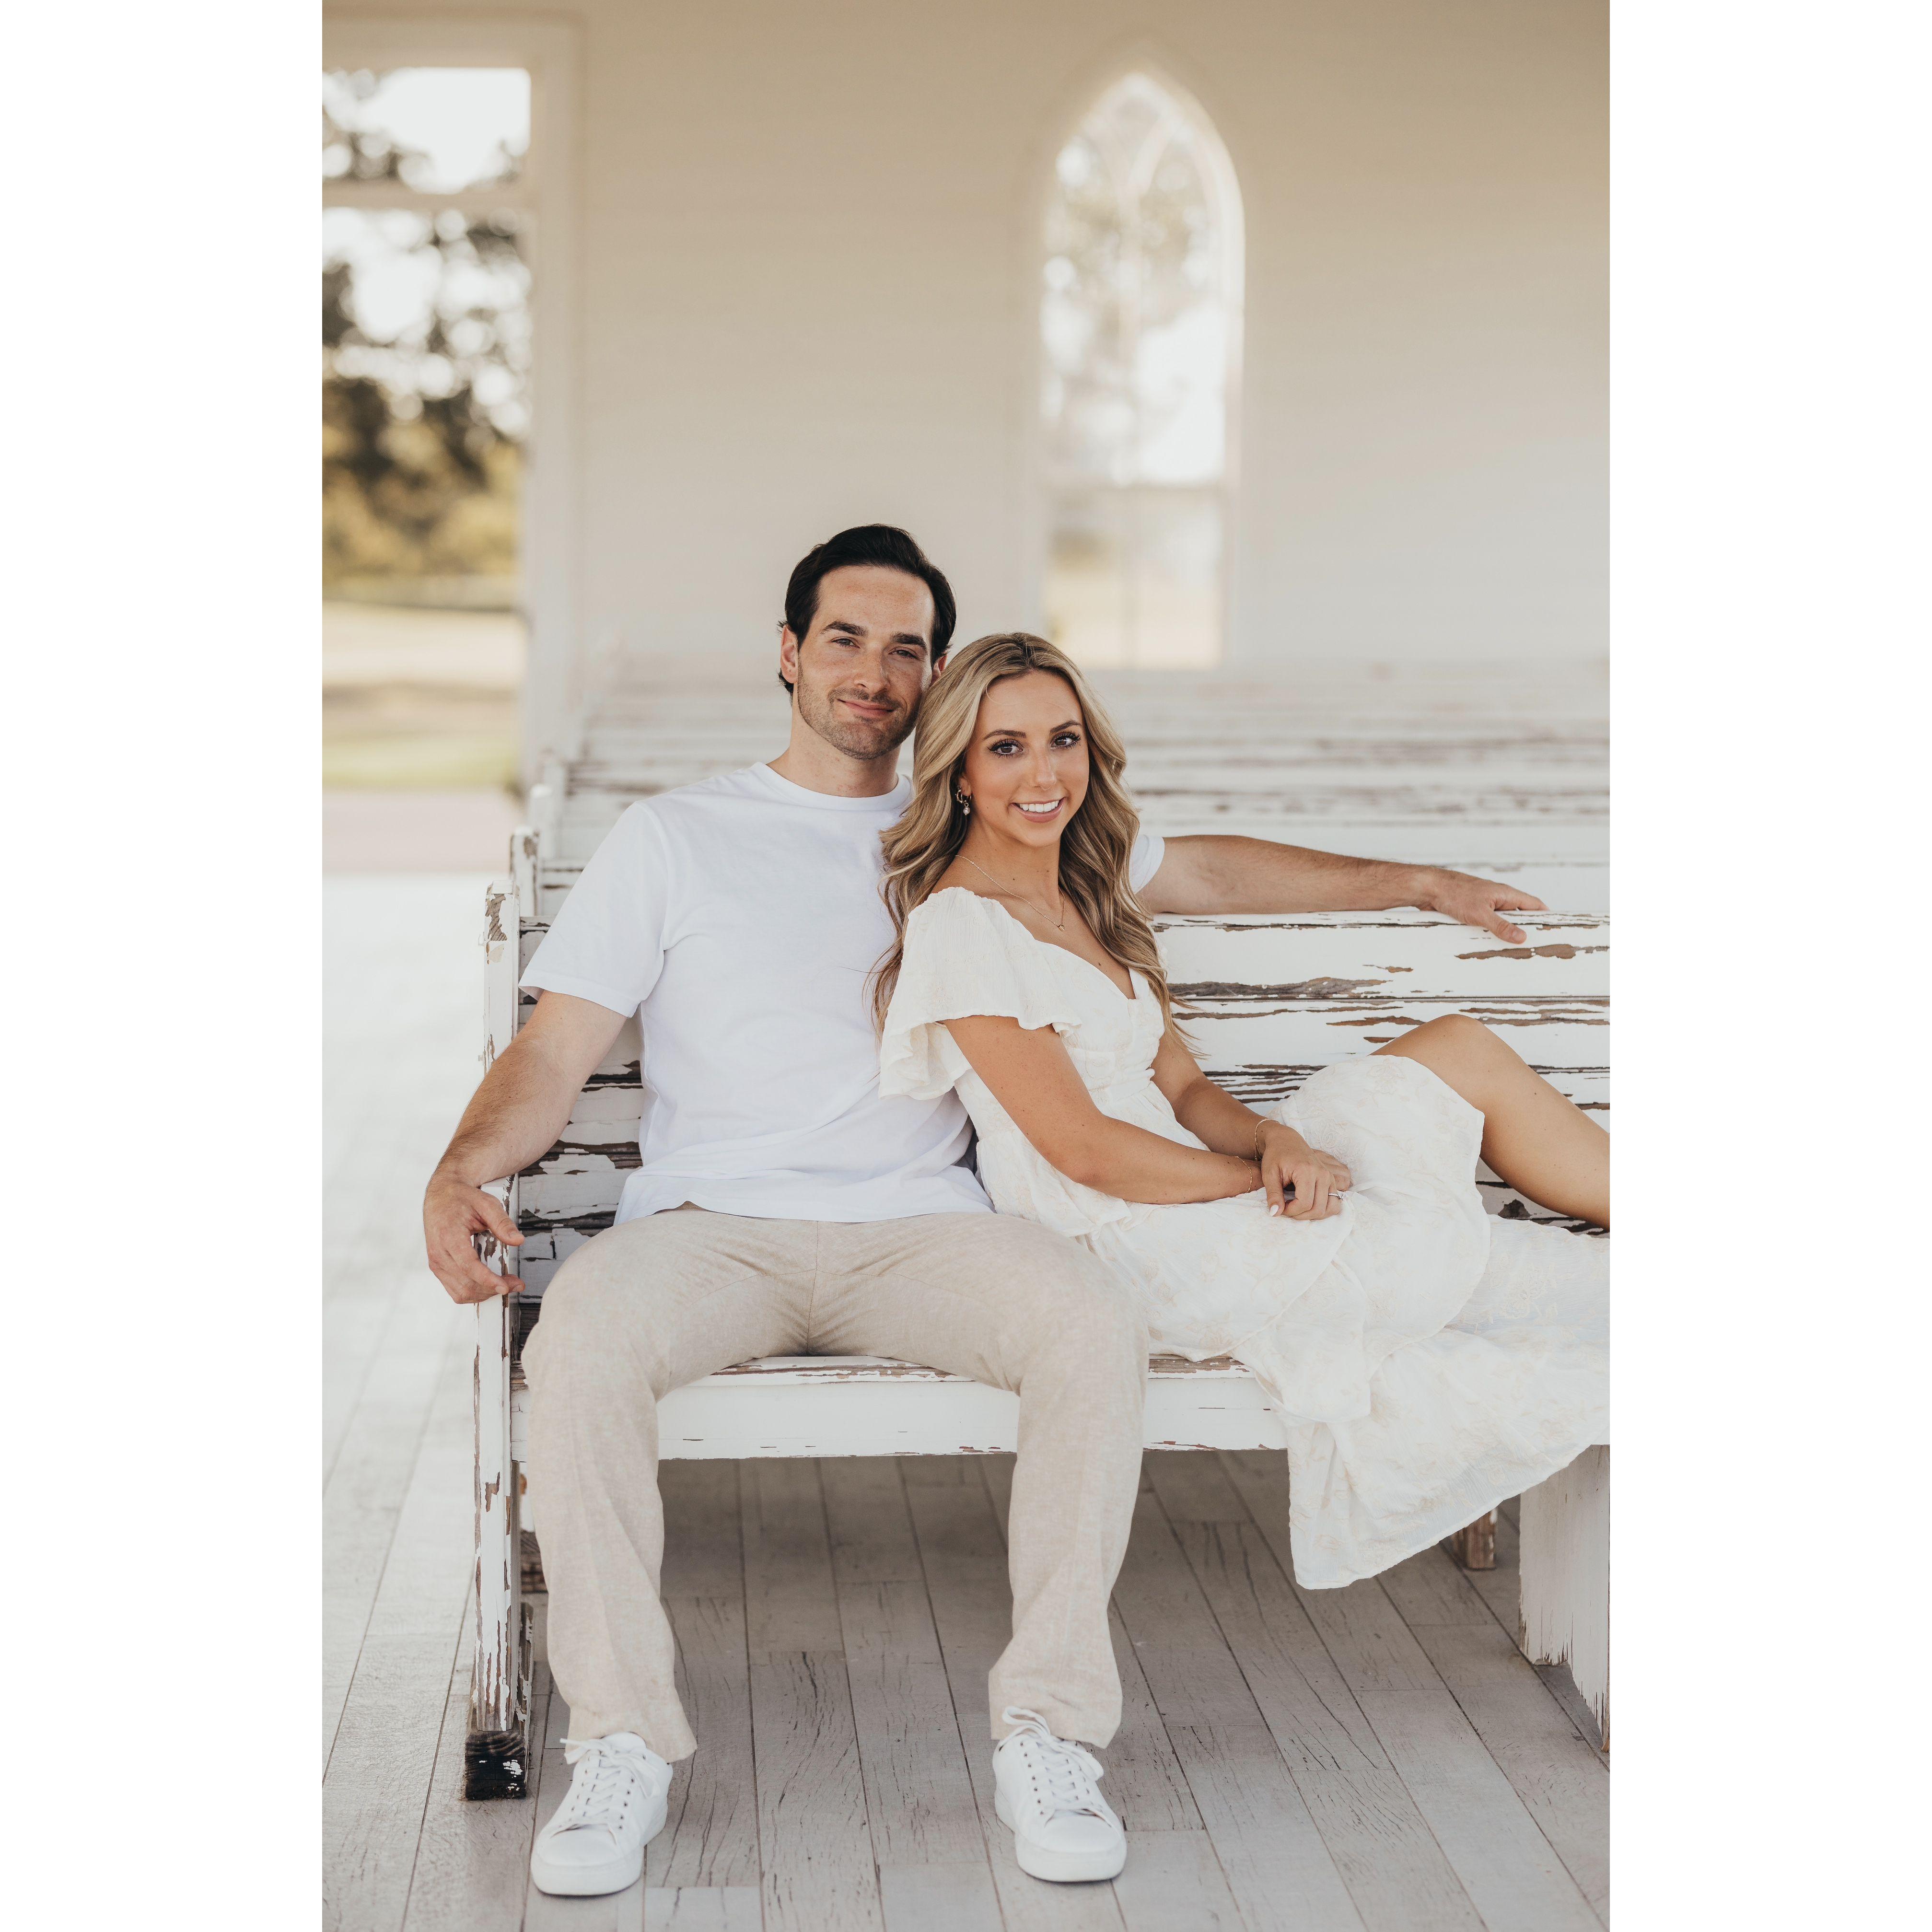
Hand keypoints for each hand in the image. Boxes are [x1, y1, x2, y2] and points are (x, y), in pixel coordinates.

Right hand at [424, 1171, 523, 1303]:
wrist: (441, 1196)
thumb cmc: (461, 1199)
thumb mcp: (486, 1204)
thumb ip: (502, 1223)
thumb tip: (517, 1240)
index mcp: (449, 1236)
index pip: (468, 1265)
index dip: (487, 1280)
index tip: (505, 1287)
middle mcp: (439, 1253)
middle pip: (466, 1283)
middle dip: (492, 1288)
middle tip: (515, 1283)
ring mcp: (436, 1262)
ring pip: (460, 1292)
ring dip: (484, 1294)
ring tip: (505, 1284)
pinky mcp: (438, 1268)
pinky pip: (454, 1290)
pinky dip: (473, 1293)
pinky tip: (489, 1285)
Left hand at [1257, 1124, 1352, 1220]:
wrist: (1286, 1140)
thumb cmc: (1276, 1155)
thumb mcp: (1269, 1174)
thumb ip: (1273, 1194)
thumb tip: (1276, 1214)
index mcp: (1307, 1171)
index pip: (1304, 1203)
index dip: (1291, 1211)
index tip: (1280, 1207)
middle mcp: (1323, 1174)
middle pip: (1318, 1208)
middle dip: (1301, 1215)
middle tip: (1287, 1209)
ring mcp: (1330, 1177)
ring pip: (1330, 1208)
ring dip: (1314, 1215)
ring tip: (1298, 1208)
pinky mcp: (1332, 1180)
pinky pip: (1335, 1203)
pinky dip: (1324, 1209)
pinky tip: (1308, 1206)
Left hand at [1416, 867, 1546, 944]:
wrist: (1428, 888)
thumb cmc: (1454, 894)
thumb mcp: (1481, 914)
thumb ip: (1501, 926)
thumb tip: (1523, 937)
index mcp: (1506, 894)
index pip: (1534, 904)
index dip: (1546, 915)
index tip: (1555, 929)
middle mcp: (1497, 898)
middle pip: (1519, 914)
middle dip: (1527, 928)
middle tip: (1536, 946)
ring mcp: (1484, 904)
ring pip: (1502, 920)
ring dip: (1507, 932)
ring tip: (1515, 950)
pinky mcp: (1471, 911)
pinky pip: (1487, 923)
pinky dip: (1491, 933)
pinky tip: (1490, 945)